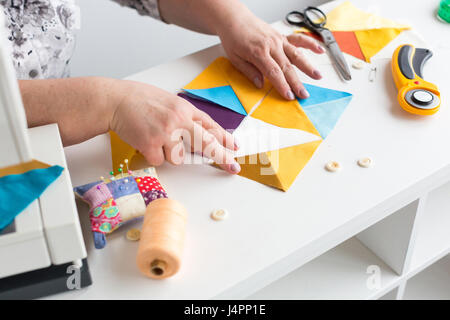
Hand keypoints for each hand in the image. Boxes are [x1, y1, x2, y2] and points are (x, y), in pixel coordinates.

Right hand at [109, 80, 240, 173]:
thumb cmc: (140, 100)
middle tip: (234, 167)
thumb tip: (201, 133)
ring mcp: (165, 133)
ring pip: (179, 158)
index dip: (224, 138)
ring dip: (169, 154)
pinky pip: (160, 161)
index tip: (234, 147)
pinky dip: (152, 156)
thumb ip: (185, 116)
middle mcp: (179, 120)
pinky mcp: (151, 144)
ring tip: (155, 138)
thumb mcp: (169, 102)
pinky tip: (144, 141)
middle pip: (206, 143)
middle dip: (222, 157)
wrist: (115, 100)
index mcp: (185, 108)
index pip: (210, 126)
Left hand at [217, 11, 324, 99]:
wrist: (234, 19)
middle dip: (296, 82)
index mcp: (258, 52)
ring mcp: (278, 40)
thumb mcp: (235, 59)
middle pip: (287, 67)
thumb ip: (249, 72)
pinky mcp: (281, 36)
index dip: (282, 85)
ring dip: (307, 66)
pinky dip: (310, 44)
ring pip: (296, 55)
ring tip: (317, 76)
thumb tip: (260, 84)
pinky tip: (320, 50)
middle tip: (304, 94)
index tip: (289, 96)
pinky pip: (298, 39)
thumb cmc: (233, 38)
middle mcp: (271, 45)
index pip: (273, 72)